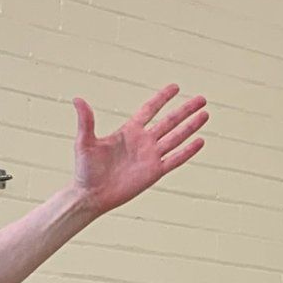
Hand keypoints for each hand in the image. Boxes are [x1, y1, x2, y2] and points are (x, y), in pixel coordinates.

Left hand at [69, 84, 208, 215]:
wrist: (90, 196)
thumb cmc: (84, 170)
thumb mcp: (84, 143)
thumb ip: (86, 121)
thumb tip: (77, 99)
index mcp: (129, 131)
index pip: (150, 109)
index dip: (162, 98)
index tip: (176, 87)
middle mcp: (143, 142)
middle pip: (169, 121)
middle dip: (185, 110)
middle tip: (202, 99)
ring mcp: (150, 157)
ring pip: (175, 137)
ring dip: (191, 126)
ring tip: (205, 114)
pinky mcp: (153, 172)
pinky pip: (174, 160)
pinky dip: (187, 151)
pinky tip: (200, 141)